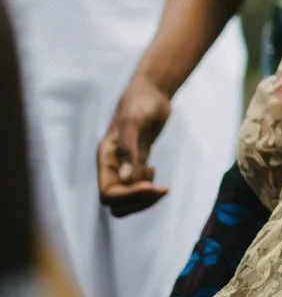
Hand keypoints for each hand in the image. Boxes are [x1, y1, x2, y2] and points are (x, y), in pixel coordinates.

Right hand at [97, 75, 171, 215]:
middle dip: (139, 202)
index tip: (151, 186)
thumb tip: (127, 179)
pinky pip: (136, 187)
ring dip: (144, 199)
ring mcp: (124, 165)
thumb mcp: (134, 122)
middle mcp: (112, 166)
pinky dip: (147, 187)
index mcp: (105, 159)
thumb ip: (129, 150)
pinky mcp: (137, 162)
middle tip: (160, 189)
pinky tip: (152, 169)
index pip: (108, 194)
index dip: (128, 196)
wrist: (151, 92)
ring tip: (160, 185)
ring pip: (127, 199)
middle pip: (117, 204)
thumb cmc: (140, 104)